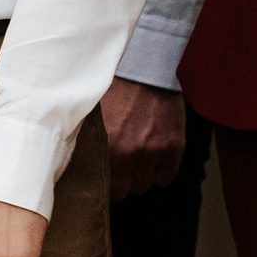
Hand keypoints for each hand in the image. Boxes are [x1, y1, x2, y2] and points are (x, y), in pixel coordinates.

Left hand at [101, 78, 191, 201]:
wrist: (145, 66)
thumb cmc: (115, 87)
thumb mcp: (93, 116)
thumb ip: (90, 142)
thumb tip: (83, 162)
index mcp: (106, 148)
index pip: (105, 188)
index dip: (107, 183)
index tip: (107, 177)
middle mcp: (129, 154)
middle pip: (127, 190)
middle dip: (124, 181)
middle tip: (123, 168)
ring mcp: (153, 152)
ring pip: (146, 185)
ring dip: (142, 176)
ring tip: (139, 162)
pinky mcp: (173, 146)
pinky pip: (167, 177)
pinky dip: (162, 173)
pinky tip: (156, 161)